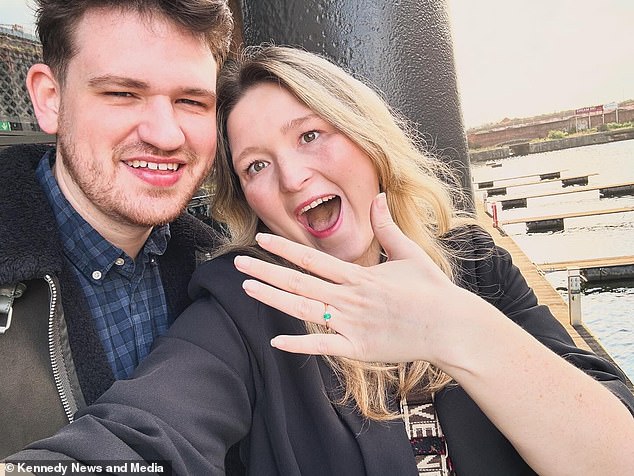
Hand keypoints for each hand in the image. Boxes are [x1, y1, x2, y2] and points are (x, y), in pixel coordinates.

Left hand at [234, 193, 478, 363]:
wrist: (450, 327)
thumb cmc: (431, 290)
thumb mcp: (409, 253)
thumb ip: (387, 227)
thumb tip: (380, 197)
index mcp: (359, 276)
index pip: (312, 259)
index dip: (284, 248)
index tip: (261, 239)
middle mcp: (349, 298)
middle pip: (299, 283)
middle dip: (266, 271)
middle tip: (237, 264)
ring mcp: (352, 325)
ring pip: (304, 310)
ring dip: (273, 300)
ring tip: (248, 289)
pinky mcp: (358, 349)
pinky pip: (323, 347)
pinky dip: (299, 344)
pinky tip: (275, 341)